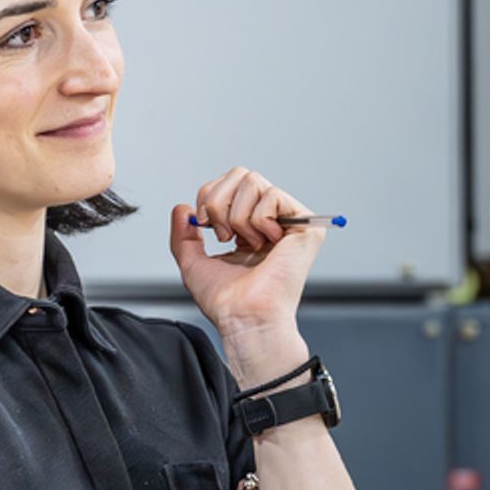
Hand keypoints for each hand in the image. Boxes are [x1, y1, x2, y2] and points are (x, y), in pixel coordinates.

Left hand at [168, 165, 326, 334]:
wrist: (243, 316)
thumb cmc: (225, 301)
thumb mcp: (193, 263)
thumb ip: (183, 236)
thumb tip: (182, 208)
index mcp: (248, 227)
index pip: (228, 183)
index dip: (208, 197)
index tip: (206, 226)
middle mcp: (270, 221)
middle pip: (240, 173)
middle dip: (220, 202)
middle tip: (225, 235)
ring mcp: (289, 222)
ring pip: (254, 182)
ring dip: (238, 217)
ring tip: (248, 245)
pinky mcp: (306, 227)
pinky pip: (273, 195)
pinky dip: (259, 221)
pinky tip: (266, 244)